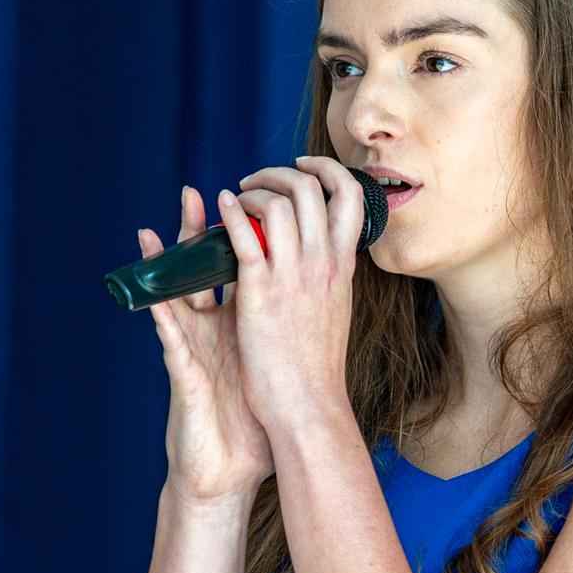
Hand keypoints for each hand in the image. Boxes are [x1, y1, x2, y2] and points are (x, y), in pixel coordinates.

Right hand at [138, 184, 274, 502]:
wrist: (229, 471)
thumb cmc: (252, 424)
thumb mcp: (271, 370)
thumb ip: (284, 338)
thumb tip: (318, 313)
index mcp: (234, 326)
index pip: (233, 271)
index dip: (237, 237)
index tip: (245, 200)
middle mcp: (210, 333)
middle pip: (200, 273)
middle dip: (196, 233)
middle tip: (193, 193)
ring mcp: (194, 352)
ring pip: (174, 298)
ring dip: (161, 265)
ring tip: (149, 232)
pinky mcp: (184, 376)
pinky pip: (169, 341)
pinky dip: (160, 316)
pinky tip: (150, 294)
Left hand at [214, 155, 364, 441]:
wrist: (308, 405)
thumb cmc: (317, 367)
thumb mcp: (337, 311)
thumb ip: (331, 279)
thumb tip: (326, 258)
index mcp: (342, 267)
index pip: (350, 196)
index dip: (326, 170)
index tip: (302, 168)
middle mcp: (322, 264)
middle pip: (312, 188)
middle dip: (281, 172)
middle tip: (258, 180)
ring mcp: (293, 275)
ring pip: (279, 203)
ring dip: (254, 189)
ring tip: (238, 197)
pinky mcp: (261, 292)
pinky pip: (246, 237)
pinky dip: (232, 211)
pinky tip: (222, 203)